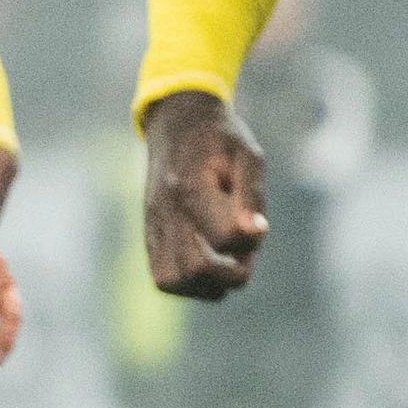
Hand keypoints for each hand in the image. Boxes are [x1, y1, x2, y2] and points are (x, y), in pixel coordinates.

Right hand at [140, 90, 267, 298]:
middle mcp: (168, 208)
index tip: (257, 227)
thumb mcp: (248, 155)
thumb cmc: (220, 139)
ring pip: (174, 280)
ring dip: (207, 285)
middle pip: (195, 267)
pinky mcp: (150, 233)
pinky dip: (190, 283)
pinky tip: (209, 267)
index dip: (249, 241)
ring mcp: (154, 223)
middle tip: (245, 258)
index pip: (223, 236)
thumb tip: (256, 234)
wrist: (177, 122)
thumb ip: (253, 196)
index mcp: (193, 185)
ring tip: (227, 266)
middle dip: (230, 275)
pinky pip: (163, 276)